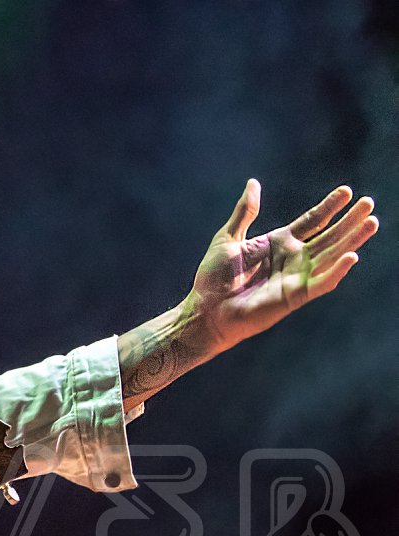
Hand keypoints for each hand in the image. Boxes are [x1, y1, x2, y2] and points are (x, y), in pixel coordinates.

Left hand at [188, 180, 376, 353]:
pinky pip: (321, 283)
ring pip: (331, 255)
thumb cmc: (213, 278)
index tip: (347, 191)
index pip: (312, 220)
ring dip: (352, 240)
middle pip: (329, 236)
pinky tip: (351, 256)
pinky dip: (336, 271)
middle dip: (350, 220)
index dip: (329, 207)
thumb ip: (245, 212)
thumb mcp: (228, 238)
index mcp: (279, 242)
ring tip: (371, 222)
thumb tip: (253, 183)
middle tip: (369, 203)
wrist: (206, 310)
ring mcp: (297, 277)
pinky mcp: (295, 296)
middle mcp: (293, 258)